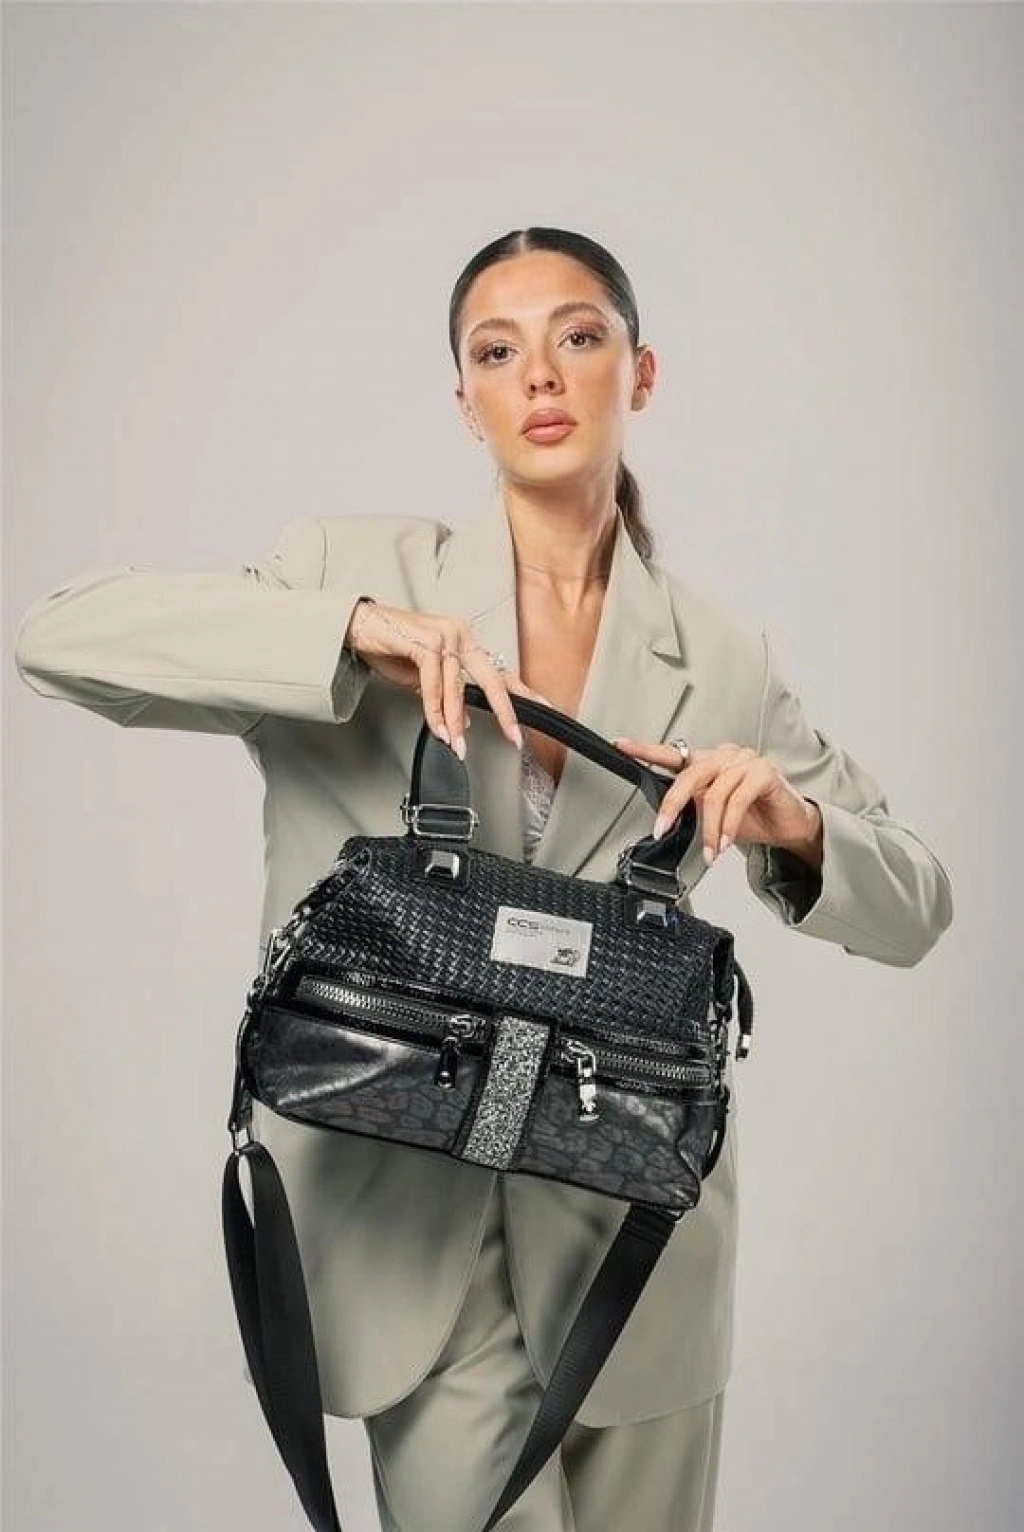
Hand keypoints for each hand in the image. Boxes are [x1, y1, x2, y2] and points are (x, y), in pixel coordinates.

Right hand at [345, 598, 549, 757]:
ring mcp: (445, 636)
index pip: (500, 671)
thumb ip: (446, 696)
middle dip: (504, 711)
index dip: (522, 692)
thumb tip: (462, 722)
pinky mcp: (426, 642)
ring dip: (455, 721)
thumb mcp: (424, 678)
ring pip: (457, 687)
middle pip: (491, 678)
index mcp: (466, 642)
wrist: (360, 627)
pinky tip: (438, 728)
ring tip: (457, 745)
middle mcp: (461, 635)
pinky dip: (434, 710)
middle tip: (513, 736)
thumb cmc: (392, 647)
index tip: (545, 709)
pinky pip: (434, 684)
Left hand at [610, 736, 822, 865]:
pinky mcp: (765, 773)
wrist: (789, 825)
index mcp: (709, 761)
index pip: (673, 753)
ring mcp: (746, 760)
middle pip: (690, 774)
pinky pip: (738, 800)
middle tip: (662, 829)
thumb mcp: (714, 814)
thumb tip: (666, 818)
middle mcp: (726, 755)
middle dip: (673, 805)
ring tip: (712, 851)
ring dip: (710, 829)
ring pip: (714, 794)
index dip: (645, 749)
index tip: (620, 745)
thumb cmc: (753, 817)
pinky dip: (729, 825)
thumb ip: (693, 807)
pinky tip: (727, 842)